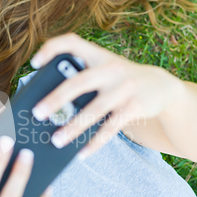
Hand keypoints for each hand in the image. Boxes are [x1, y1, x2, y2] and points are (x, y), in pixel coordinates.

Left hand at [30, 33, 183, 158]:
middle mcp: (111, 68)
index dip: (51, 49)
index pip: (72, 42)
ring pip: (93, 110)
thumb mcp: (105, 72)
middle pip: (78, 82)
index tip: (34, 63)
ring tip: (55, 141)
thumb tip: (52, 109)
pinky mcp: (134, 107)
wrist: (162, 87)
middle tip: (36, 114)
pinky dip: (94, 143)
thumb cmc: (121, 81)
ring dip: (73, 127)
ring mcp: (124, 88)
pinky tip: (81, 154)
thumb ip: (83, 79)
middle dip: (55, 99)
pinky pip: (110, 129)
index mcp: (98, 55)